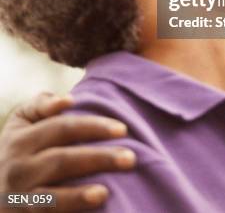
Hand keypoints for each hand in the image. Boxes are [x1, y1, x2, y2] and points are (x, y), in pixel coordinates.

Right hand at [0, 92, 136, 211]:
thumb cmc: (16, 150)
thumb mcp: (19, 123)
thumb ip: (41, 105)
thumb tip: (68, 99)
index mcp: (21, 138)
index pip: (63, 128)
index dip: (94, 127)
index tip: (123, 130)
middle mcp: (18, 167)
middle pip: (62, 159)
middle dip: (98, 158)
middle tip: (131, 158)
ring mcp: (17, 196)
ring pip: (53, 193)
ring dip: (80, 194)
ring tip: (107, 191)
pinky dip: (69, 209)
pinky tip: (92, 204)